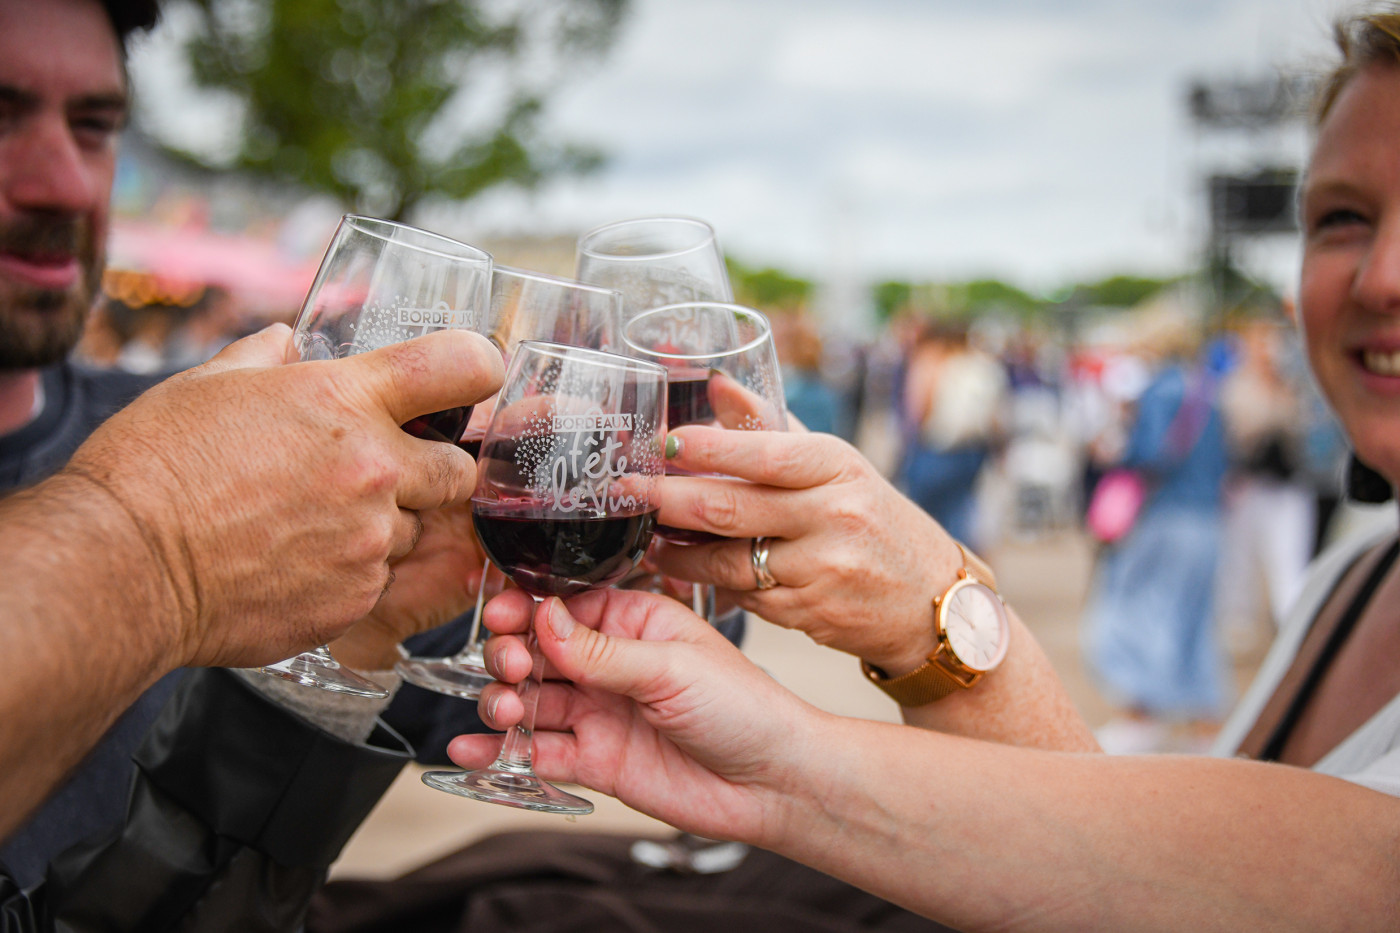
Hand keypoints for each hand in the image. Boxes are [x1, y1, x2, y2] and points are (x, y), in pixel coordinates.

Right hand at [63, 324, 503, 669]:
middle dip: (434, 471)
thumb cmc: (153, 468)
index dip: (476, 370)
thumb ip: (267, 357)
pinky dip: (357, 572)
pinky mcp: (357, 597)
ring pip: (419, 531)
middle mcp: (373, 467)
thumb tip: (290, 342)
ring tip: (316, 526)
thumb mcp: (209, 384)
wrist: (124, 567)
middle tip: (381, 475)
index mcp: (343, 399)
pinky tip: (301, 564)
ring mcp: (369, 538)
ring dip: (388, 527)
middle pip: (460, 469)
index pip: (462, 365)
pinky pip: (383, 579)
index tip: (470, 381)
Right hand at [450, 587, 822, 845]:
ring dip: (504, 701)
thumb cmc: (745, 709)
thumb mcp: (672, 667)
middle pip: (539, 651)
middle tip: (510, 666)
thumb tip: (545, 617)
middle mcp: (612, 665)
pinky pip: (539, 752)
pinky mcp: (595, 760)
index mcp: (636, 622)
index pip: (566, 606)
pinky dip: (502, 752)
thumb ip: (602, 650)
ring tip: (503, 710)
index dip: (529, 610)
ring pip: (532, 700)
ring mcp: (600, 712)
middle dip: (512, 655)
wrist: (772, 782)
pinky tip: (474, 750)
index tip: (504, 617)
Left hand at [652, 426, 958, 675]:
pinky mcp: (807, 614)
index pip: (764, 454)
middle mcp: (833, 517)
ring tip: (647, 535)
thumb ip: (771, 428)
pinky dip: (710, 582)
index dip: (708, 449)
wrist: (931, 600)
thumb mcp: (836, 466)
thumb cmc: (873, 521)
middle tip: (624, 489)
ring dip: (676, 551)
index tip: (663, 443)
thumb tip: (717, 384)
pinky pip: (742, 594)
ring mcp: (821, 570)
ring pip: (726, 560)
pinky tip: (686, 570)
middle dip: (667, 500)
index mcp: (838, 468)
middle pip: (731, 508)